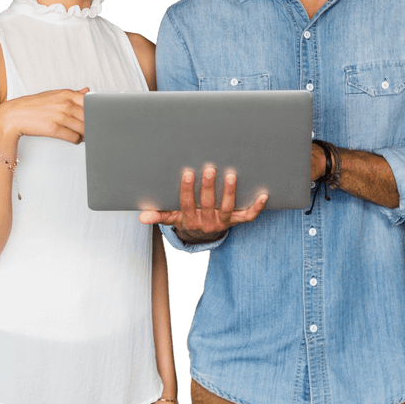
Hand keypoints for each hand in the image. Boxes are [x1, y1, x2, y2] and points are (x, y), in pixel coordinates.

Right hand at [0, 87, 88, 147]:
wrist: (14, 115)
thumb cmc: (33, 105)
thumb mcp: (54, 94)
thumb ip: (73, 94)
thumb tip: (87, 90)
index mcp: (67, 94)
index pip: (92, 103)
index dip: (96, 112)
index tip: (95, 118)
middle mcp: (65, 104)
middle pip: (89, 118)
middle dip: (91, 125)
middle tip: (88, 128)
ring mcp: (60, 116)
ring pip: (83, 129)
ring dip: (84, 134)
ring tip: (79, 134)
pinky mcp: (54, 129)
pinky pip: (74, 138)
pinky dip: (76, 140)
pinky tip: (72, 138)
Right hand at [138, 166, 267, 241]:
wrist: (204, 235)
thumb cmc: (187, 219)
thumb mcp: (172, 218)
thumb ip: (158, 216)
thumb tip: (141, 217)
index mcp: (190, 220)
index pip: (187, 204)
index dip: (187, 190)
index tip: (187, 173)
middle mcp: (208, 223)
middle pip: (208, 204)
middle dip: (209, 186)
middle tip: (210, 168)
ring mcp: (224, 222)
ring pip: (228, 208)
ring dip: (230, 192)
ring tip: (231, 175)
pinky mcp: (237, 221)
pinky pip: (248, 216)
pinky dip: (257, 207)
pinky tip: (263, 194)